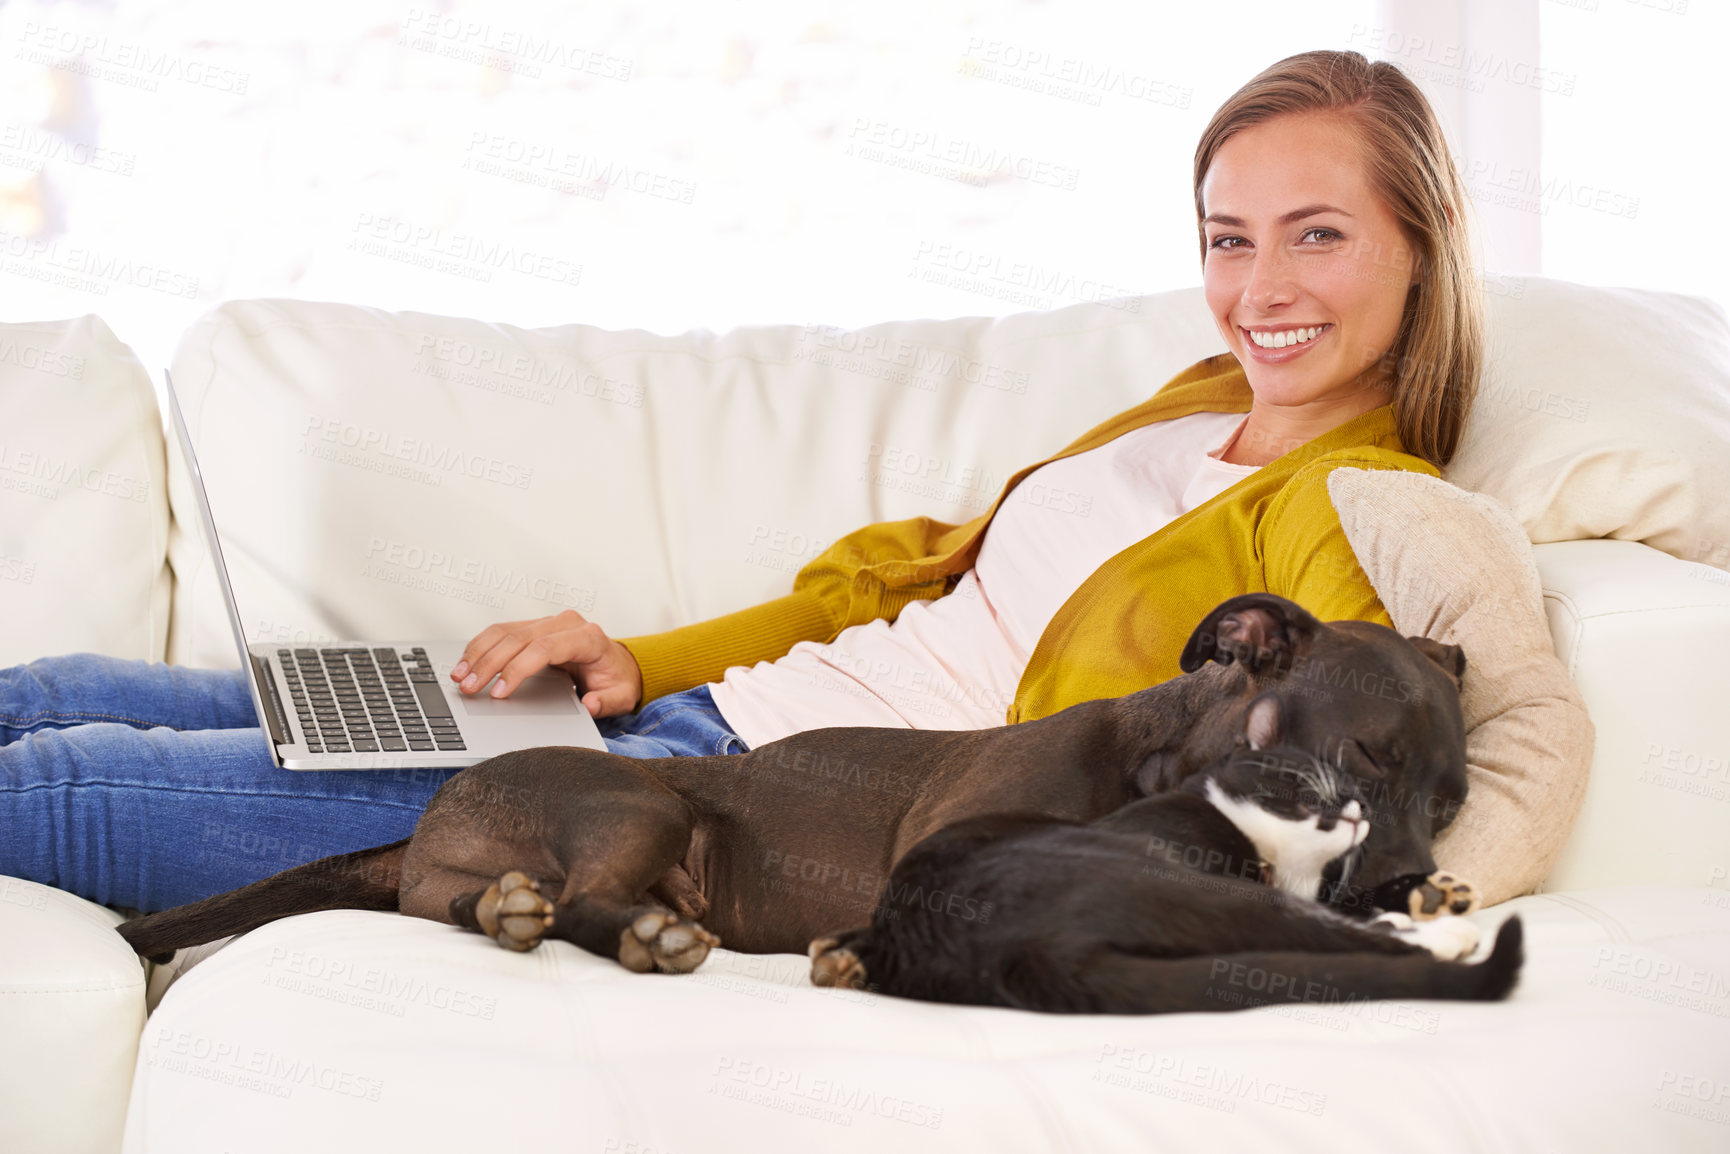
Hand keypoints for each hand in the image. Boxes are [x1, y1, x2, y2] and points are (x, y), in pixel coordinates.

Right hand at [451, 610, 642, 717]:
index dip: (518, 668)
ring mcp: (549, 622)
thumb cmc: (617, 680)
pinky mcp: (535, 627)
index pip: (546, 648)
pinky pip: (503, 632)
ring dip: (479, 653)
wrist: (618, 665)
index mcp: (588, 638)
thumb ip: (607, 701)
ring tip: (459, 676)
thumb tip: (589, 702)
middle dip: (490, 663)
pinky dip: (482, 647)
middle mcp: (566, 623)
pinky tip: (466, 663)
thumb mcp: (621, 696)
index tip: (499, 692)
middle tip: (469, 687)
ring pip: (506, 631)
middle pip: (520, 638)